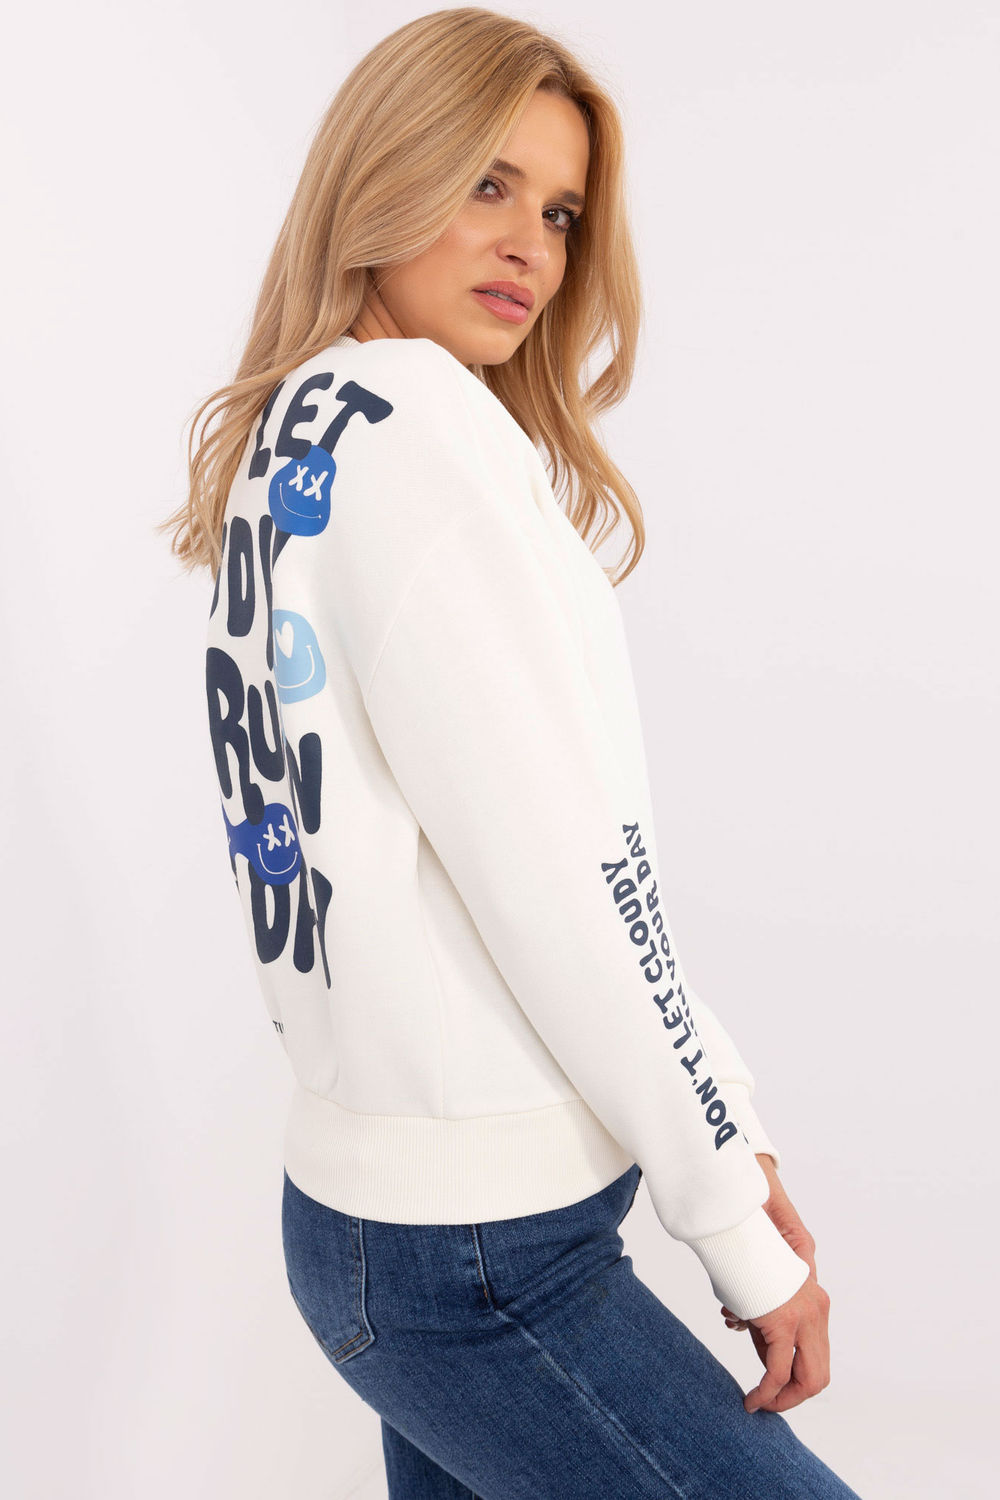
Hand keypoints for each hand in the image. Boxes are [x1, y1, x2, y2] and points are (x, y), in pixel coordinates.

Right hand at [719, 1153, 831, 1413]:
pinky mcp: (784, 1317)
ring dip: (780, 1396)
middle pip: (818, 1372)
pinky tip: (753, 1401)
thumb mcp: (757, 1275)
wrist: (743, 1198)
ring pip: (807, 1377)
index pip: (810, 1350)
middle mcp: (816, 1306)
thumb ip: (760, 1303)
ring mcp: (804, 1313)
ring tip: (756, 1402)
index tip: (766, 1382)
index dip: (790, 1373)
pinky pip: (779, 1370)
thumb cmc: (747, 1230)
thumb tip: (745, 1326)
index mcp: (812, 1295)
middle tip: (766, 1404)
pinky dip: (767, 1392)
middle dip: (793, 1396)